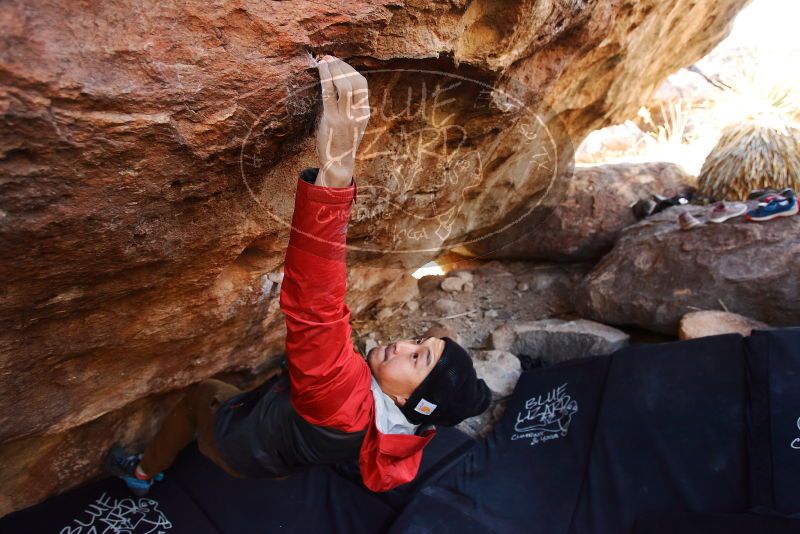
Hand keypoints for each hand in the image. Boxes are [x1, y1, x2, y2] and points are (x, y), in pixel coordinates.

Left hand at [314, 54, 370, 186]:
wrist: (338, 163)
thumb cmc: (341, 141)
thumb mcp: (351, 122)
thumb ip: (349, 106)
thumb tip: (337, 86)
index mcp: (364, 112)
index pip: (362, 84)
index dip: (349, 70)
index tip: (337, 62)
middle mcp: (358, 113)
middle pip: (355, 81)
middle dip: (341, 66)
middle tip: (329, 58)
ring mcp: (346, 117)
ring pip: (344, 85)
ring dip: (333, 70)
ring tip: (323, 62)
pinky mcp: (332, 120)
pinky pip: (329, 94)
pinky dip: (325, 78)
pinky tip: (320, 69)